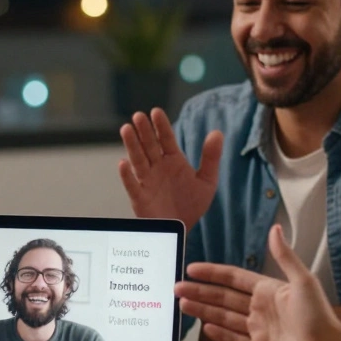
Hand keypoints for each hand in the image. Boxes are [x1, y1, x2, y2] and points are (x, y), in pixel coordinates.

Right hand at [117, 108, 221, 229]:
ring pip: (138, 160)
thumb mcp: (207, 180)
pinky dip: (126, 175)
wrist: (182, 228)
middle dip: (144, 131)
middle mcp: (158, 167)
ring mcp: (147, 181)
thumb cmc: (192, 204)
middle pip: (149, 145)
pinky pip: (132, 185)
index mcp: (173, 160)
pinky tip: (123, 163)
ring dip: (132, 145)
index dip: (161, 126)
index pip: (166, 139)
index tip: (156, 112)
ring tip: (126, 129)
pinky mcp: (139, 197)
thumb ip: (211, 157)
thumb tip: (218, 132)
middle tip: (138, 116)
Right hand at [176, 225, 340, 340]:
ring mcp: (259, 329)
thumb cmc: (319, 317)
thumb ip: (285, 256)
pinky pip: (234, 340)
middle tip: (177, 287)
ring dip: (203, 311)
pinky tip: (205, 328)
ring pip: (224, 317)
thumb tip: (275, 229)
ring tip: (182, 305)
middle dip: (200, 292)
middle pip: (223, 298)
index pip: (233, 278)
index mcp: (268, 290)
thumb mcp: (303, 282)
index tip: (192, 268)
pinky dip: (219, 335)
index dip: (212, 273)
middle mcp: (261, 308)